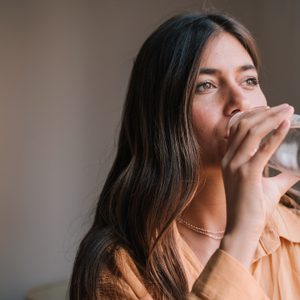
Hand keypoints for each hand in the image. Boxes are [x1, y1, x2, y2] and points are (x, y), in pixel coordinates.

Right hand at [221, 104, 297, 236]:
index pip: (235, 128)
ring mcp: (235, 165)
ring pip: (250, 132)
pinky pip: (263, 149)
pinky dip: (276, 134)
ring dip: (271, 118)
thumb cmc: (252, 208)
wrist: (241, 229)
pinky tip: (287, 125)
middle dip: (264, 112)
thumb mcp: (266, 187)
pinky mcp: (246, 174)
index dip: (251, 114)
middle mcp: (228, 158)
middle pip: (243, 125)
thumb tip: (297, 170)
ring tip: (287, 110)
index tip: (268, 108)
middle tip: (284, 106)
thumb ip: (280, 176)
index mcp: (228, 159)